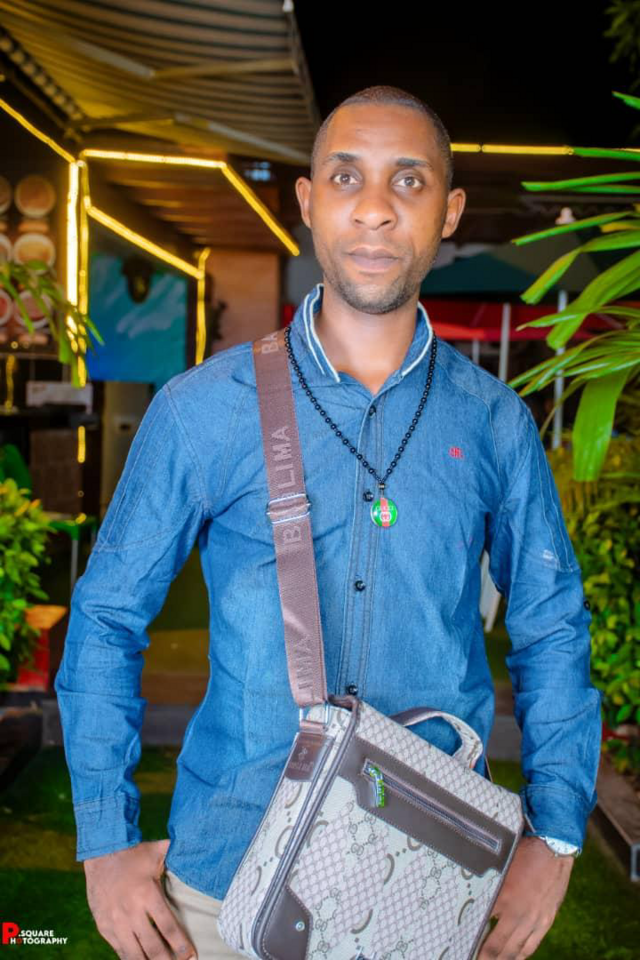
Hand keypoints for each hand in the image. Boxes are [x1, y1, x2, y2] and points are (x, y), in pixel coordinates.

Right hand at [84, 838, 197, 959]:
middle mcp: (131, 912)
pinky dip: (131, 958)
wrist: (100, 853)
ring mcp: (116, 922)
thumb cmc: (133, 854)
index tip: (191, 955)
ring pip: (134, 954)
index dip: (181, 945)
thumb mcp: (157, 852)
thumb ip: (177, 854)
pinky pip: (119, 950)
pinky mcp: (104, 927)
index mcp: (147, 894)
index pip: (168, 927)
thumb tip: (199, 848)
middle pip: (153, 947)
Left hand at [477, 835, 573, 958]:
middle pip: (500, 945)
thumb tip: (477, 897)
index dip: (475, 941)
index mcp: (504, 899)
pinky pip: (532, 944)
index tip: (467, 946)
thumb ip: (491, 887)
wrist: (552, 850)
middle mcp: (519, 914)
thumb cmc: (524, 854)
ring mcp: (534, 920)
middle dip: (487, 957)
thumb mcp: (501, 868)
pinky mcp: (546, 921)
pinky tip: (515, 958)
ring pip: (517, 950)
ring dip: (504, 959)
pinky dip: (522, 954)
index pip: (484, 927)